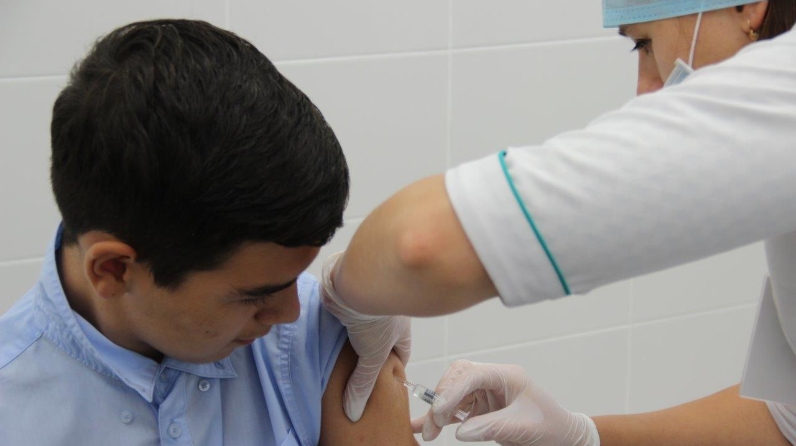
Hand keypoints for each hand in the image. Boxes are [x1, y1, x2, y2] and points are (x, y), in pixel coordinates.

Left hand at [320, 251, 411, 421]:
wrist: (354, 282)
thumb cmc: (375, 319)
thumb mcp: (372, 357)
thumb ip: (363, 385)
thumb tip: (353, 413)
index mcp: (401, 328)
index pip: (401, 353)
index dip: (394, 368)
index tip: (384, 382)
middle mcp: (387, 315)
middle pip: (381, 340)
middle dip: (371, 355)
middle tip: (358, 373)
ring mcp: (368, 305)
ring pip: (362, 327)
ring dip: (352, 339)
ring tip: (340, 359)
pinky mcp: (348, 296)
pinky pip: (345, 314)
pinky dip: (339, 324)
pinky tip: (330, 336)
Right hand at [417, 360, 598, 445]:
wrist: (563, 438)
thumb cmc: (551, 426)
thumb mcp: (522, 427)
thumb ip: (490, 427)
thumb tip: (459, 432)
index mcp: (506, 375)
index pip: (471, 374)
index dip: (452, 390)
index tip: (439, 410)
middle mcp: (493, 380)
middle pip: (457, 379)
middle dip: (441, 399)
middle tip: (433, 422)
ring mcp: (485, 393)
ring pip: (452, 395)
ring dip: (438, 412)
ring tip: (428, 432)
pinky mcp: (480, 408)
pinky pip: (455, 410)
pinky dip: (439, 418)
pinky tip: (422, 426)